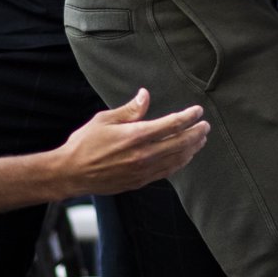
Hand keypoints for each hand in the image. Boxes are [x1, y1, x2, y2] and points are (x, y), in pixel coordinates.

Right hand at [55, 89, 208, 195]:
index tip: (198, 111)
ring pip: (175, 159)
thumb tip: (145, 95)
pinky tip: (184, 157)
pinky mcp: (138, 182)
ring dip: (191, 149)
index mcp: (135, 136)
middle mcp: (142, 155)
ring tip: (201, 140)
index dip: (187, 117)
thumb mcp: (105, 119)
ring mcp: (142, 171)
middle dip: (195, 133)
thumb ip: (129, 110)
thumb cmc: (85, 143)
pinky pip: (165, 172)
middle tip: (206, 126)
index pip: (170, 125)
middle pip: (178, 143)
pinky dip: (179, 163)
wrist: (71, 173)